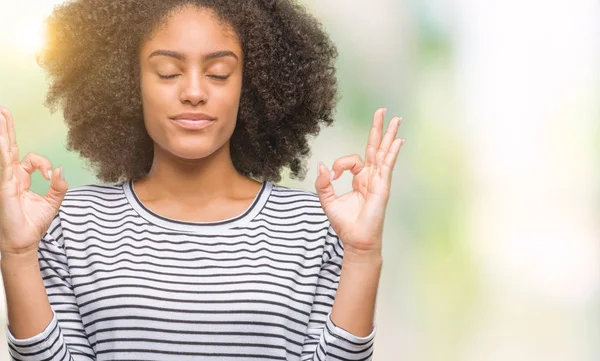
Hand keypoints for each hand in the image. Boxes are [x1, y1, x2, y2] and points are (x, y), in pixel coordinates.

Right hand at [0, 107, 67, 255]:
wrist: (23, 242)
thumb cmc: (33, 224)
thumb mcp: (52, 202)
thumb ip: (59, 186)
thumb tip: (61, 170)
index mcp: (20, 178)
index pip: (30, 159)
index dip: (44, 163)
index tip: (51, 176)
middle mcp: (9, 176)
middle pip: (8, 147)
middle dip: (5, 128)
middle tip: (3, 110)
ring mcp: (4, 181)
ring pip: (2, 152)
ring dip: (1, 133)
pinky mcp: (4, 187)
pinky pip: (3, 167)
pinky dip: (2, 153)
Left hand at [315, 108, 403, 259]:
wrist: (356, 240)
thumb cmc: (345, 224)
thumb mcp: (328, 200)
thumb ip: (323, 183)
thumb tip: (321, 166)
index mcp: (360, 178)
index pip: (352, 159)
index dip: (339, 163)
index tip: (332, 175)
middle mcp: (371, 176)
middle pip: (375, 147)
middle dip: (378, 128)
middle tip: (382, 110)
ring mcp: (378, 180)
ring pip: (383, 152)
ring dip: (389, 135)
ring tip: (396, 118)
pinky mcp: (382, 186)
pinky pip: (387, 165)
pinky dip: (392, 153)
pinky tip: (398, 140)